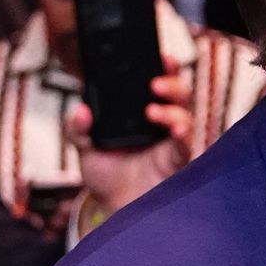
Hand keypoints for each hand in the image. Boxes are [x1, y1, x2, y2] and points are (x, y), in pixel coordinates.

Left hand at [68, 60, 193, 215]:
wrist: (118, 210)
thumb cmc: (107, 176)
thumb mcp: (84, 148)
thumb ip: (78, 128)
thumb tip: (82, 111)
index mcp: (140, 112)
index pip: (155, 82)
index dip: (161, 66)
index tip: (159, 55)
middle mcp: (161, 121)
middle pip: (178, 91)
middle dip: (171, 81)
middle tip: (154, 84)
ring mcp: (172, 139)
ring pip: (186, 112)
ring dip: (173, 107)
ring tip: (152, 112)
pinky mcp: (179, 159)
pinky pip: (188, 141)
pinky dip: (184, 132)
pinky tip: (176, 130)